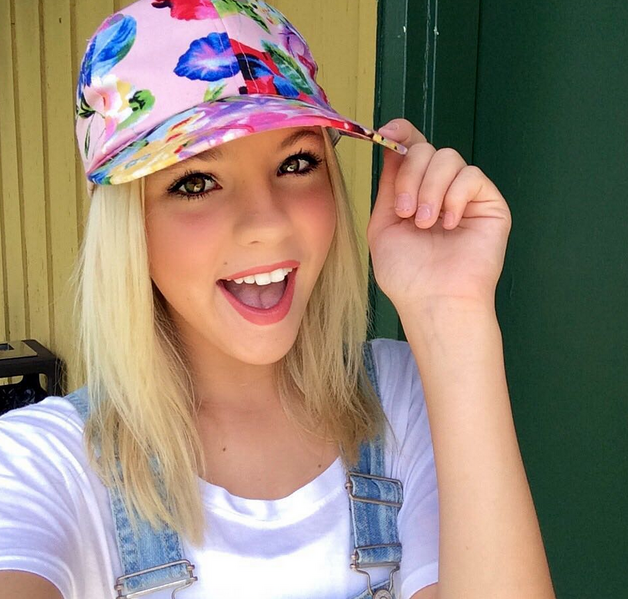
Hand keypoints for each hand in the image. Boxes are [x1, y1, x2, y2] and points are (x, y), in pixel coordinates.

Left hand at [367, 119, 511, 312]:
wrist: (432, 299)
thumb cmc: (405, 273)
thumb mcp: (383, 225)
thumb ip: (389, 186)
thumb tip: (393, 148)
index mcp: (413, 192)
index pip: (411, 150)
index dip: (401, 133)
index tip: (387, 133)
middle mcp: (438, 189)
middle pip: (425, 149)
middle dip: (410, 176)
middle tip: (405, 212)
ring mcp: (464, 196)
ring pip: (448, 158)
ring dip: (430, 190)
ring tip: (425, 224)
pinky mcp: (489, 203)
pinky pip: (471, 177)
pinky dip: (455, 198)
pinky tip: (450, 225)